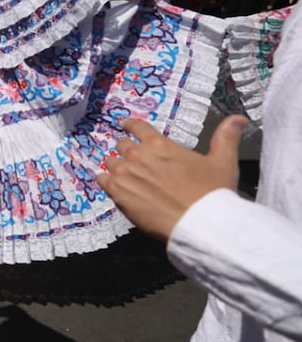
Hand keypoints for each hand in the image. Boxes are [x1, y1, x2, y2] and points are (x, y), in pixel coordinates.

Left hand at [97, 116, 244, 242]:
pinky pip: (102, 181)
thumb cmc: (212, 192)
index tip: (126, 126)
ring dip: (117, 166)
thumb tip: (238, 118)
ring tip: (124, 174)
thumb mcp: (223, 161)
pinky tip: (112, 185)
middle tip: (133, 159)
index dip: (131, 125)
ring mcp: (125, 174)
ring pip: (111, 163)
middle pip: (122, 145)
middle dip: (127, 150)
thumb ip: (226, 137)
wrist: (199, 224)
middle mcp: (138, 155)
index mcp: (159, 144)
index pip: (137, 127)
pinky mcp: (117, 194)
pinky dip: (106, 181)